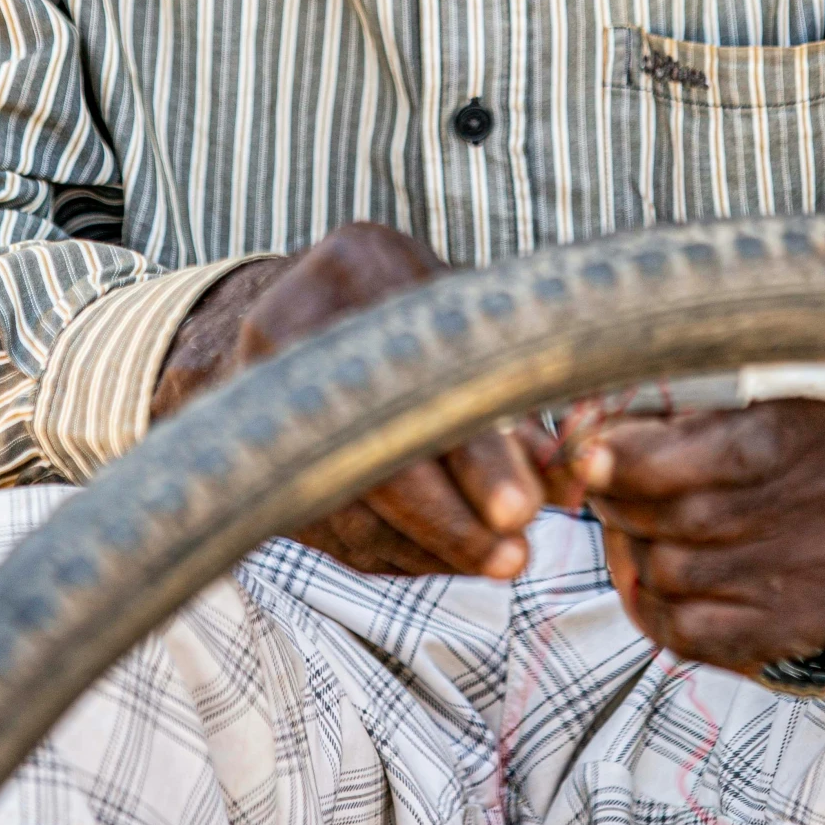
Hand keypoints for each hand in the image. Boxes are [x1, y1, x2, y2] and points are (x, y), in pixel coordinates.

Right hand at [153, 222, 578, 578]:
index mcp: (358, 265)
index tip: (523, 507)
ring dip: (430, 545)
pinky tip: (448, 554)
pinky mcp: (260, 452)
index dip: (473, 451)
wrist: (294, 303)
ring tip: (497, 560)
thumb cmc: (407, 301)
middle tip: (513, 555)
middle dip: (449, 517)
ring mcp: (258, 389)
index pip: (423, 375)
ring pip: (351, 503)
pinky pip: (332, 527)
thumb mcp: (457, 310)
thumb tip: (566, 470)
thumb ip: (508, 378)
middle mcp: (291, 321)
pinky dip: (396, 549)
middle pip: (373, 448)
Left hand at [577, 400, 824, 673]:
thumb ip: (666, 402)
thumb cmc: (785, 437)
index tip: (587, 454)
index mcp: (790, 433)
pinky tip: (645, 580)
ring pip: (670, 574)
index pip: (697, 456)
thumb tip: (583, 424)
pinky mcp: (791, 627)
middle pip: (675, 517)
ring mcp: (800, 574)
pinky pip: (690, 632)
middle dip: (621, 501)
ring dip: (631, 551)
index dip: (631, 459)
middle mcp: (803, 507)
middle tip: (607, 486)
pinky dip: (650, 608)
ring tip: (634, 526)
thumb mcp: (744, 393)